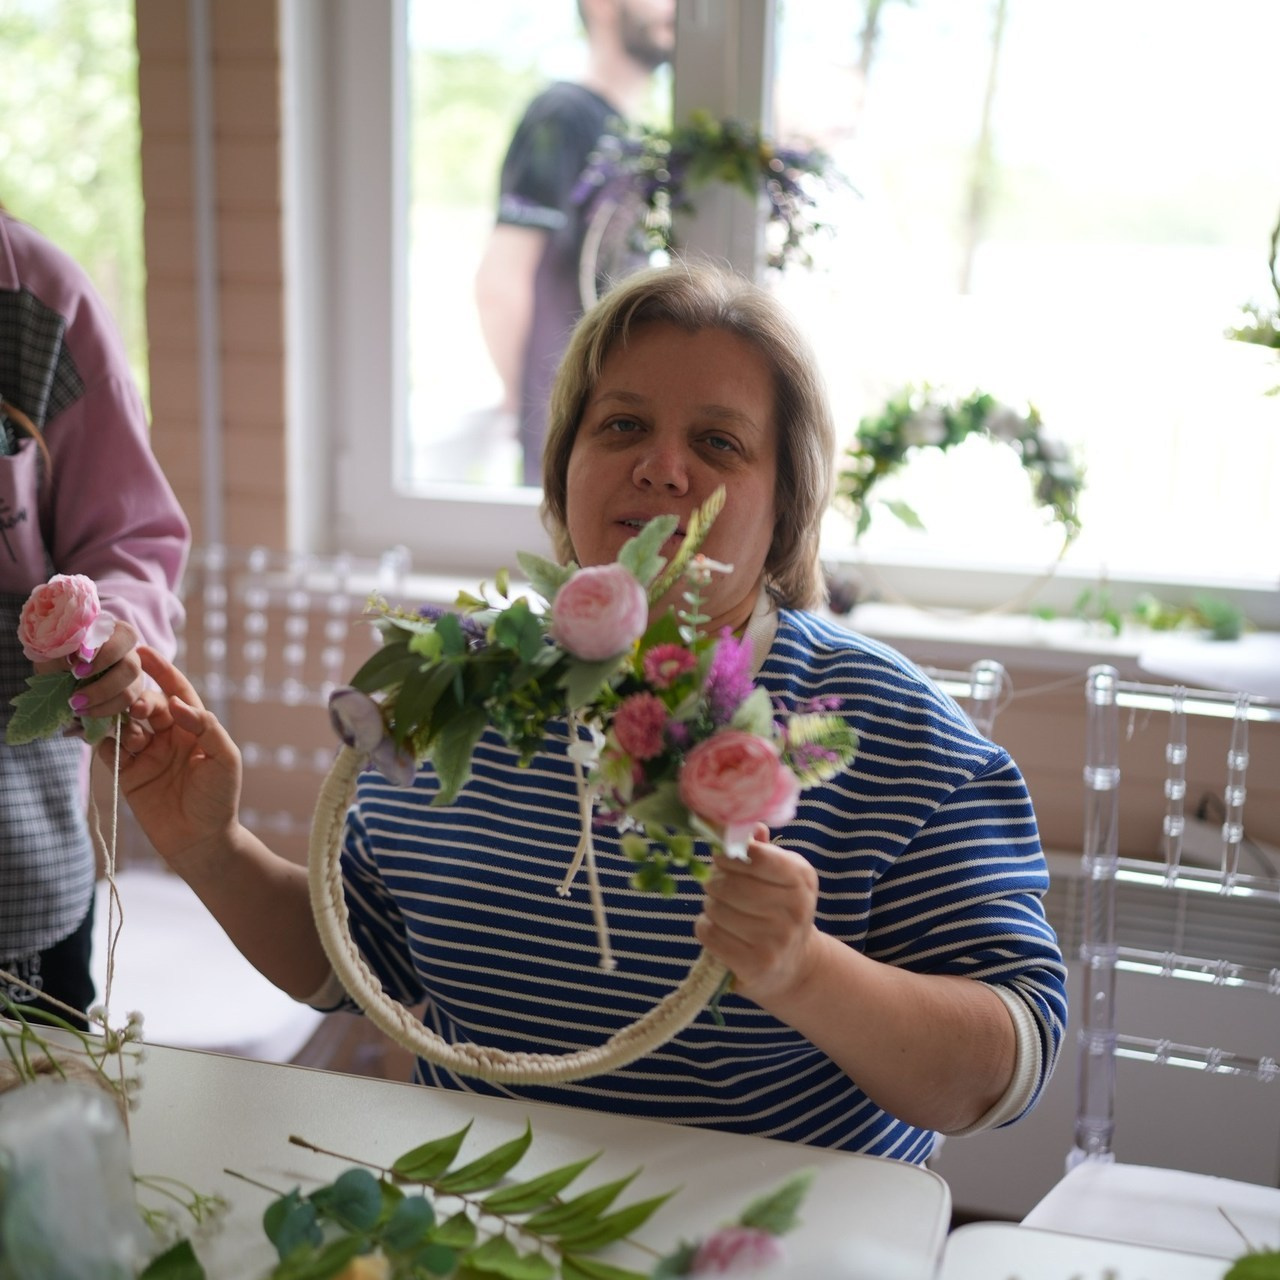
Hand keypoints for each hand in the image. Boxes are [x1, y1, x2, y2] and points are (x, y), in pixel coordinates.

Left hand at [37, 619, 145, 718]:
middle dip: (104, 686)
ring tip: (76, 706)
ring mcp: (132, 673)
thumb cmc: (57, 657)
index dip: (105, 654)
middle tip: (75, 696)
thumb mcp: (53, 651)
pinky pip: (129, 704)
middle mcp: (128, 651)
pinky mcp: (131, 691)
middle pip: (132, 667)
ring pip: (132, 689)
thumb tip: (75, 658)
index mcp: (113, 632)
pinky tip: (85, 711)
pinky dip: (105, 710)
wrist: (56, 674)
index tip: (77, 670)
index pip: (125, 637)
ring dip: (103, 702)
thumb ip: (63, 650)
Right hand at [98, 645, 244, 874]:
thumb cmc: (219, 798)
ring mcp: (145, 753)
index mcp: (194, 727)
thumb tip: (176, 703)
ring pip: (124, 722)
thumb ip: (206, 727)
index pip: (176, 691)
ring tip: (126, 728)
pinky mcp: (127, 773)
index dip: (161, 671)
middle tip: (134, 705)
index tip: (142, 651)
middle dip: (137, 698)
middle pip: (146, 703)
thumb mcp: (224, 758)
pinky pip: (109, 749)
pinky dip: (102, 739)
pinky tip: (100, 734)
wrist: (201, 841)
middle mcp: (168, 735)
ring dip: (120, 718)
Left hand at [694, 826, 821, 1005]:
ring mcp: (776, 939)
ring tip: (721, 908)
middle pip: (730, 884)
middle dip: (714, 882)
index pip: (756, 856)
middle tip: (716, 885)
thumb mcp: (783, 877)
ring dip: (710, 906)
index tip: (722, 857)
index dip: (730, 854)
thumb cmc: (780, 910)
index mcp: (801, 879)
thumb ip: (763, 851)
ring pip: (716, 909)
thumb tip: (747, 825)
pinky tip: (717, 929)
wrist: (795, 965)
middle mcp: (794, 909)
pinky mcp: (755, 964)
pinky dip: (705, 927)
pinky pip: (709, 933)